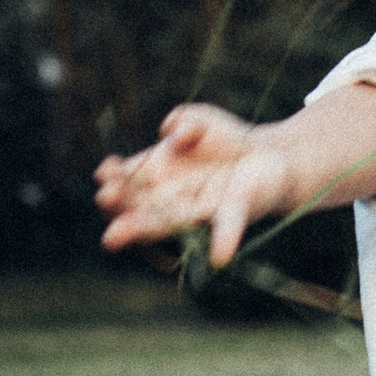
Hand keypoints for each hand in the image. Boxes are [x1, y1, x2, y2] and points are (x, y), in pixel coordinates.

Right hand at [94, 104, 287, 266]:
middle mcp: (172, 196)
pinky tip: (219, 256)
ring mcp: (199, 209)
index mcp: (159, 172)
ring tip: (114, 236)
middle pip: (137, 206)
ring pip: (168, 222)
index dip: (112, 177)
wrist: (270, 156)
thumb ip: (184, 119)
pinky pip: (227, 228)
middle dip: (117, 205)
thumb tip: (171, 131)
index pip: (127, 179)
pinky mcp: (233, 213)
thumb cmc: (226, 138)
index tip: (104, 172)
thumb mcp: (201, 119)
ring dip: (143, 228)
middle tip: (105, 198)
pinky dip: (224, 240)